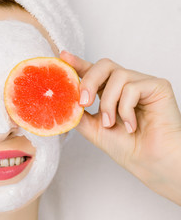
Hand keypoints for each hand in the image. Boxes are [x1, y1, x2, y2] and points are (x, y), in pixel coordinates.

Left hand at [60, 51, 180, 204]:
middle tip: (84, 103)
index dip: (77, 63)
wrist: (150, 163)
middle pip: (103, 65)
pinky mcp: (157, 86)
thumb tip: (62, 100)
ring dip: (108, 103)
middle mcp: (125, 84)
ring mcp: (141, 84)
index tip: (63, 56)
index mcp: (109, 92)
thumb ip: (77, 113)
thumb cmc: (127, 147)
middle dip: (89, 81)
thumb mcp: (93, 129)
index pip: (92, 72)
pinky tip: (131, 125)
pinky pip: (132, 88)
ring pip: (117, 76)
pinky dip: (126, 109)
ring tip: (112, 123)